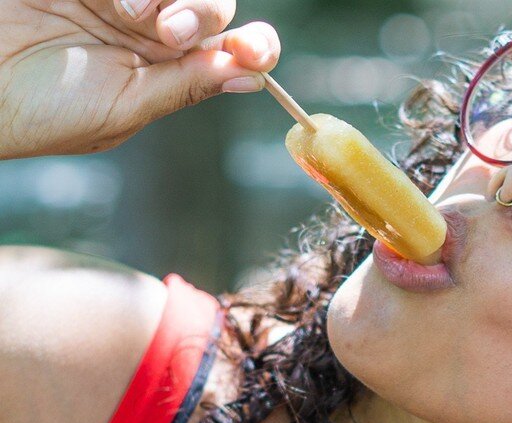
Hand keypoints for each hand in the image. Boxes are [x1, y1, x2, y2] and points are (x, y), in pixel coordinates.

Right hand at [0, 0, 279, 158]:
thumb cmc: (44, 111)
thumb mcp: (121, 109)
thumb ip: (182, 87)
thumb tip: (250, 77)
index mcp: (172, 71)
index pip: (234, 52)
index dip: (255, 46)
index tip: (252, 49)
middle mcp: (154, 30)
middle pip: (214, 6)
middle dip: (205, 13)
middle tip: (172, 31)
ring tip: (135, 13)